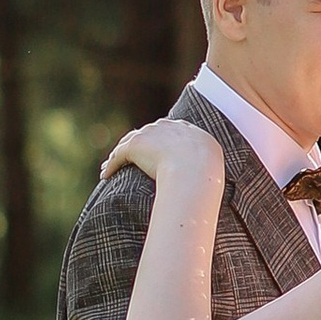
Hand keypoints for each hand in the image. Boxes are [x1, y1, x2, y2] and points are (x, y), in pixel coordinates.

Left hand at [99, 115, 222, 192]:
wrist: (196, 168)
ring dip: (121, 154)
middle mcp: (169, 127)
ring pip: (130, 143)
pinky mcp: (135, 144)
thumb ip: (209, 175)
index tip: (157, 149)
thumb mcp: (214, 171)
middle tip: (133, 155)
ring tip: (111, 167)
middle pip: (149, 133)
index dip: (162, 140)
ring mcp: (151, 134)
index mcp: (190, 131)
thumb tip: (212, 192)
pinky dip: (112, 165)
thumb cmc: (208, 176)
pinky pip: (119, 154)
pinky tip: (106, 175)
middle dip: (140, 143)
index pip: (171, 131)